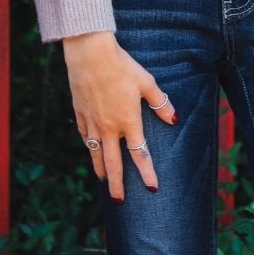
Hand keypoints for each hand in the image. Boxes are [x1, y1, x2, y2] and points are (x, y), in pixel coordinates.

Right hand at [61, 31, 178, 200]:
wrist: (90, 54)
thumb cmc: (121, 66)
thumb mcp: (146, 82)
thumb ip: (160, 103)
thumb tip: (174, 119)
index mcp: (128, 121)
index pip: (140, 154)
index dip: (147, 172)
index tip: (152, 187)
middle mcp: (109, 127)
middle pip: (113, 162)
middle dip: (117, 184)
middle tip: (119, 201)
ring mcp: (92, 122)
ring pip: (95, 153)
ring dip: (100, 169)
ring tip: (104, 182)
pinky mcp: (80, 113)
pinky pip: (85, 136)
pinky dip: (88, 147)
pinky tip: (90, 150)